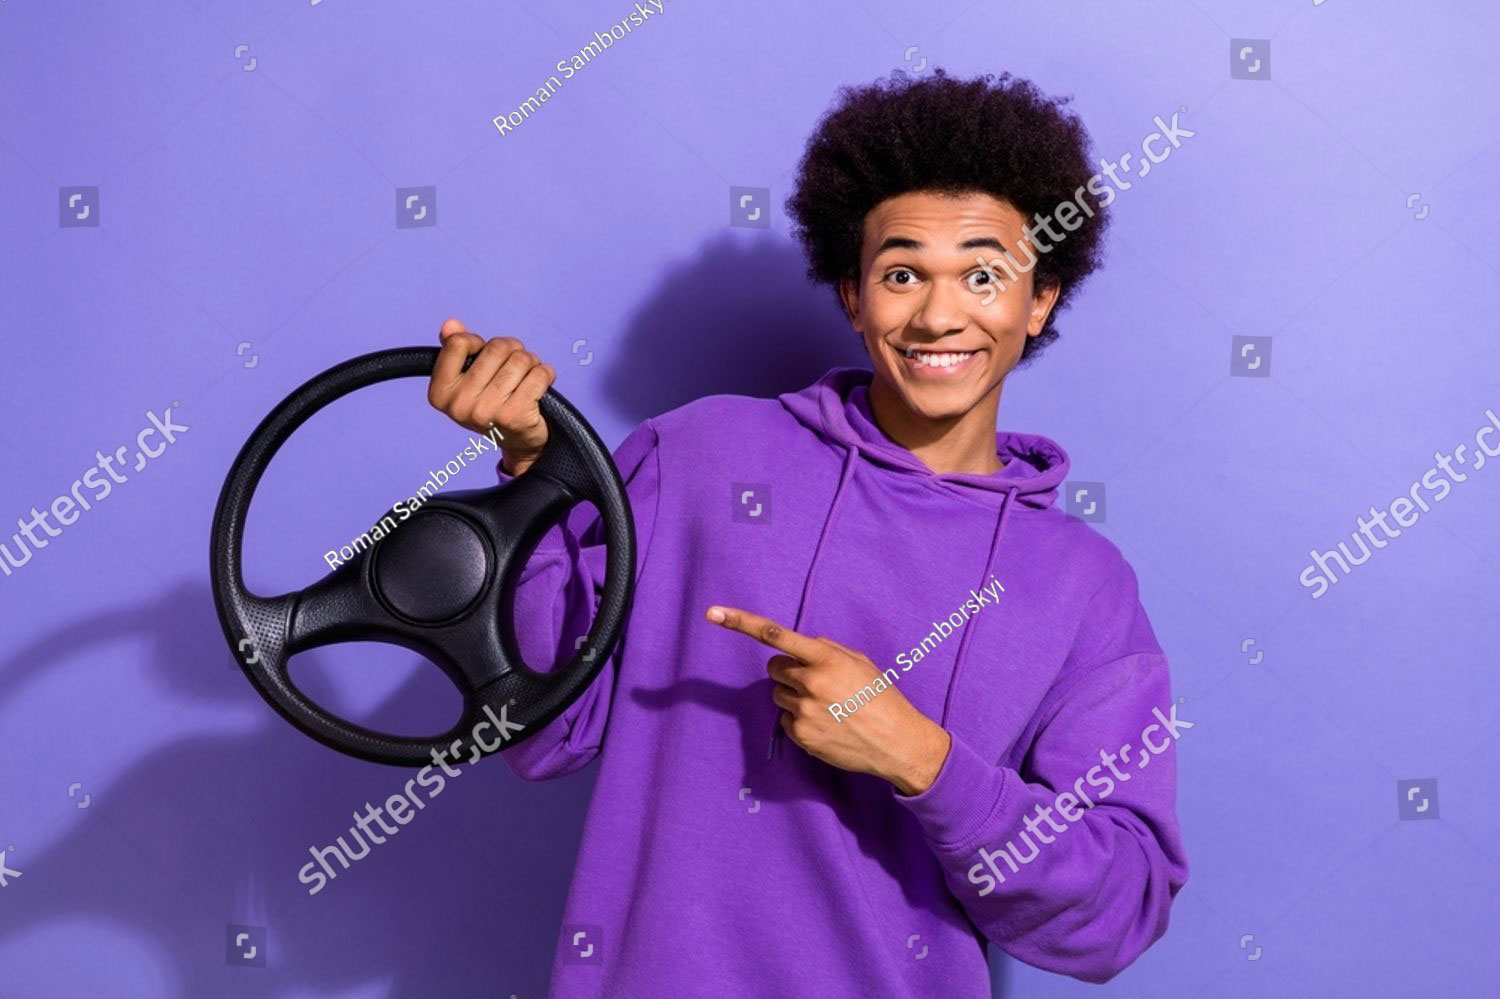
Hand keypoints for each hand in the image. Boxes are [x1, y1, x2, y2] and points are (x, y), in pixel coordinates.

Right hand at [428, 318, 555, 475]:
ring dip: (530, 362)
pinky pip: (539, 374)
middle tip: (513, 368)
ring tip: (525, 378)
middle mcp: (460, 405)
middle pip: (496, 348)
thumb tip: (450, 324)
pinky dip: (545, 374)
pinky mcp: (515, 416)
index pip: (458, 343)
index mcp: (440, 393)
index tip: (485, 357)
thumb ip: (455, 350)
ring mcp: (487, 412)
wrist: (518, 441)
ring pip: (520, 359)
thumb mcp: (467, 379)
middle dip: (512, 351)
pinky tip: (540, 386)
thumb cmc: (492, 404)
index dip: (478, 342)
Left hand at [705, 605, 951, 794]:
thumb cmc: (881, 697)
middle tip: (814, 681)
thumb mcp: (860, 662)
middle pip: (773, 667)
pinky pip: (785, 718)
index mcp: (825, 659)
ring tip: (828, 706)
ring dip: (795, 695)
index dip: (741, 622)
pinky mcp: (800, 735)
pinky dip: (800, 719)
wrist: (896, 743)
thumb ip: (826, 650)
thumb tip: (799, 648)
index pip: (775, 635)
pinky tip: (826, 724)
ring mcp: (803, 711)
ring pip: (778, 694)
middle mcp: (810, 683)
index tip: (713, 613)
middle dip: (787, 670)